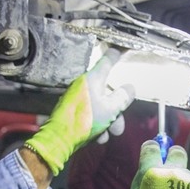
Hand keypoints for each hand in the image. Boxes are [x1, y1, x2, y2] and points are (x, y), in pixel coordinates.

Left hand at [23, 49, 134, 173]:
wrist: (59, 139)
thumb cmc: (84, 121)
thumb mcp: (110, 110)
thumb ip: (122, 98)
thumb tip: (130, 88)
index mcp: (92, 79)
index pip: (107, 61)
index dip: (116, 55)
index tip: (121, 49)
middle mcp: (83, 85)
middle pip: (106, 91)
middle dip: (116, 111)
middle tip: (119, 127)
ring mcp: (76, 97)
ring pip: (99, 106)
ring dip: (107, 122)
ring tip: (107, 136)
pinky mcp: (71, 110)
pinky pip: (89, 114)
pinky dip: (96, 125)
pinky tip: (97, 138)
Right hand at [127, 141, 189, 188]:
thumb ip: (141, 180)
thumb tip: (149, 162)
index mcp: (152, 173)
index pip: (153, 147)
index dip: (153, 149)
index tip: (154, 153)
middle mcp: (174, 173)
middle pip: (177, 151)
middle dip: (173, 157)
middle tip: (169, 171)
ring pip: (187, 174)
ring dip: (182, 184)